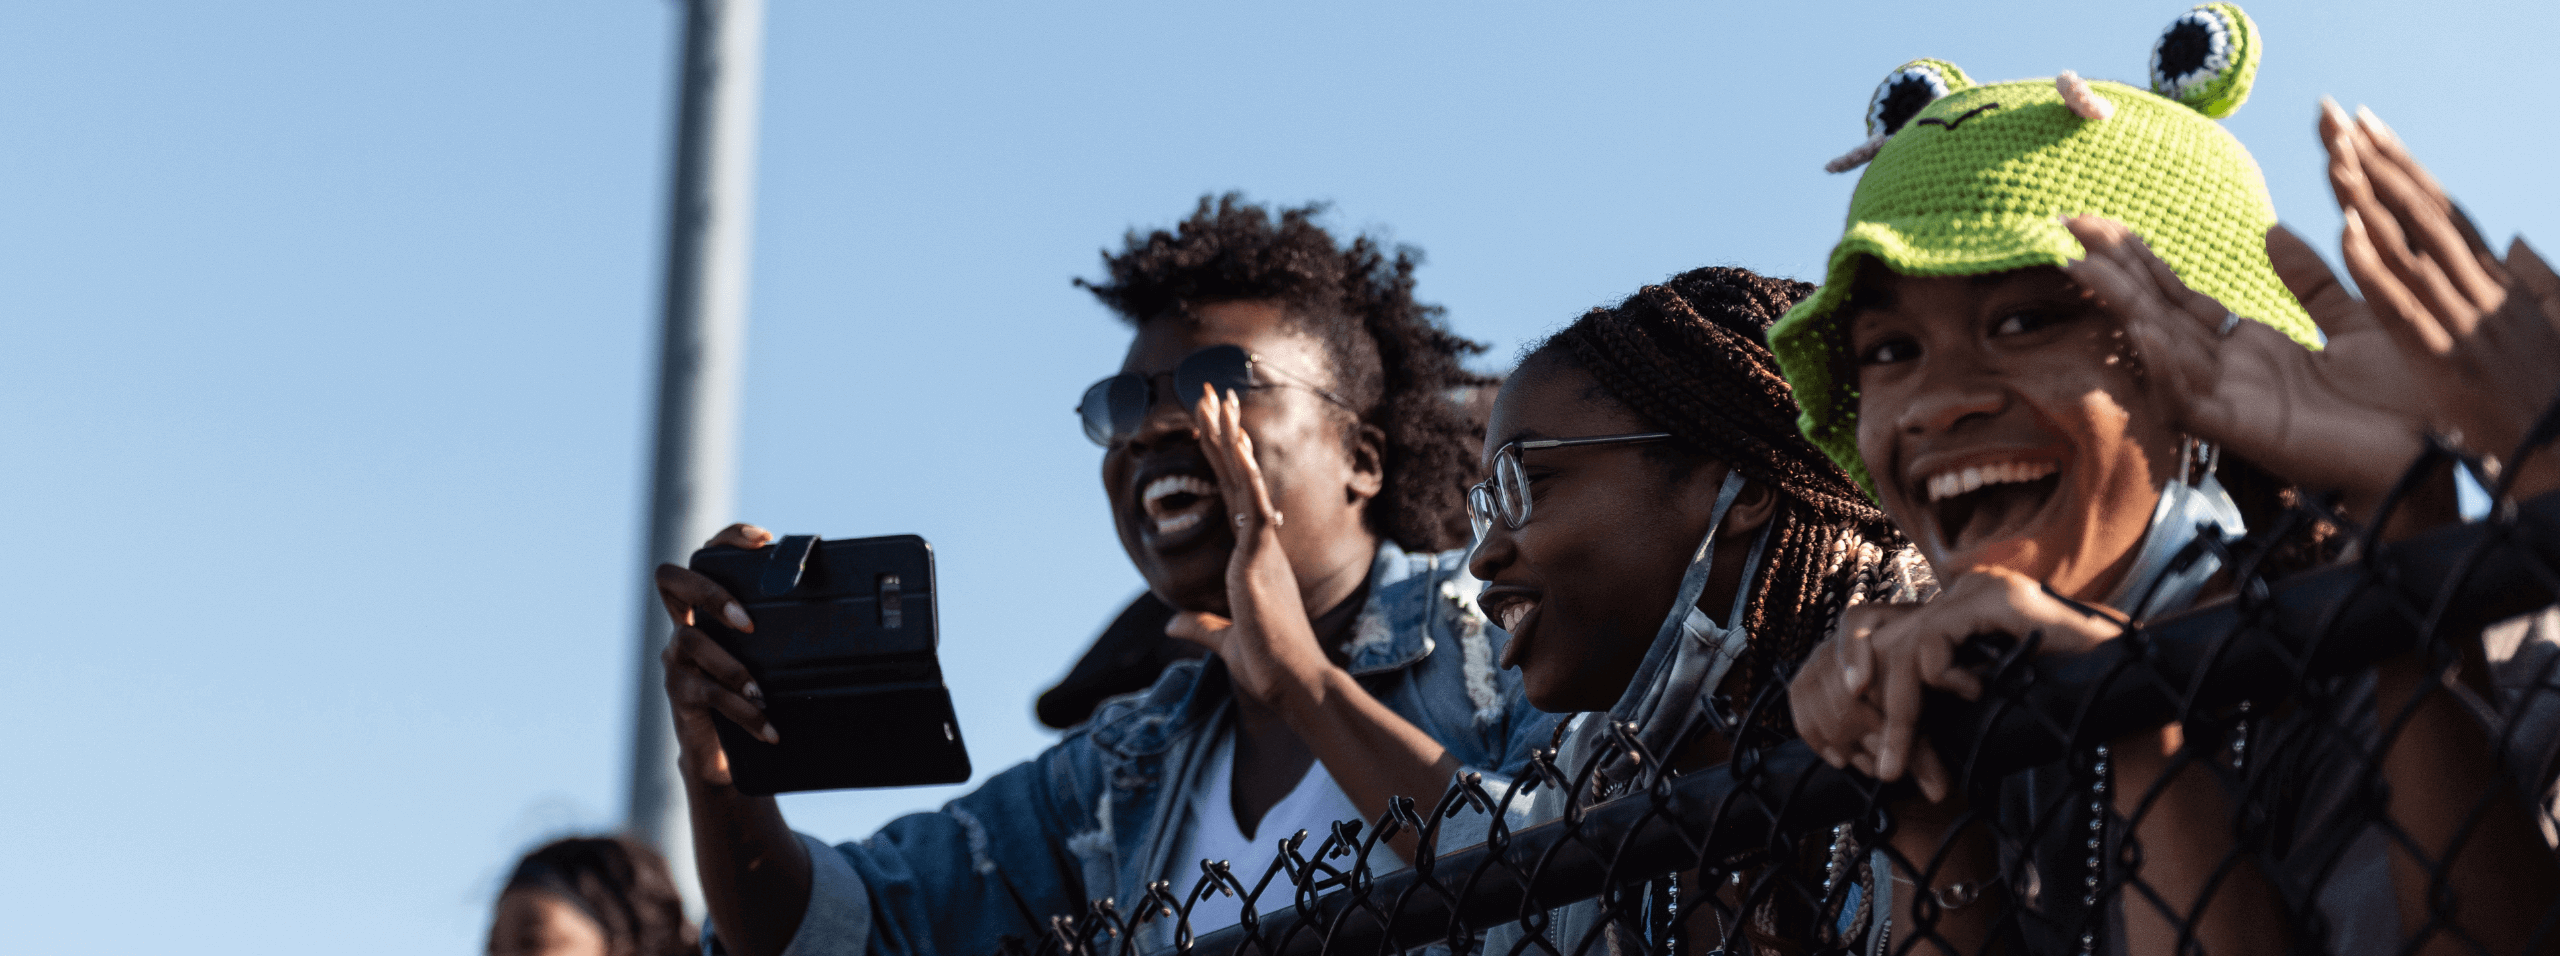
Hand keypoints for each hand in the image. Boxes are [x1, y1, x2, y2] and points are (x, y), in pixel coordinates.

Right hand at [656, 522, 780, 787]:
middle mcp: (684, 624)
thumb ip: (783, 634)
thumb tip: (844, 614)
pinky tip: (767, 726)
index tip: (762, 541)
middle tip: (746, 619)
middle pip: (671, 581)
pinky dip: (741, 711)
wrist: (723, 753)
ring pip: (692, 642)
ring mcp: (676, 658)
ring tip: (761, 691)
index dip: (726, 540)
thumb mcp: (767, 660)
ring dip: (731, 666)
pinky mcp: (680, 693)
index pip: (704, 557)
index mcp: (707, 609)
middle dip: (710, 592)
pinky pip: (706, 693)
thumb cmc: (752, 695)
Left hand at [1165, 386, 1332, 707]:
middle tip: (1212, 392)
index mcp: (1254, 558)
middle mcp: (1261, 544)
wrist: (1292, 682)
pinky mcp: (1260, 557)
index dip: (1224, 460)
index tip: (1218, 427)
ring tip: (1214, 397)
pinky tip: (1235, 442)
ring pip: (1241, 480)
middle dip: (1223, 432)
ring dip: (1227, 437)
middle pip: (1236, 476)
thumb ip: (1198, 626)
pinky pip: (1252, 505)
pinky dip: (1245, 472)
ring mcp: (1262, 547)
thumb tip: (1169, 623)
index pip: (1234, 497)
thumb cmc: (1268, 665)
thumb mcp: (1223, 642)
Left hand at [1789, 567, 2122, 800]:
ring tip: (1908, 759)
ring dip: (1902, 713)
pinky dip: (1941, 679)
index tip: (1870, 747)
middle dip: (1882, 713)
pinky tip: (1976, 693)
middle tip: (1884, 770)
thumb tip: (1881, 725)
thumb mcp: (1984, 700)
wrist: (2130, 687)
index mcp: (1956, 611)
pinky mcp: (1994, 598)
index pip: (1886, 639)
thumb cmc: (2060, 701)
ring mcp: (1978, 589)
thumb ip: (1940, 696)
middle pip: (1887, 644)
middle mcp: (1962, 592)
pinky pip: (1933, 641)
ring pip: (1904, 649)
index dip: (1871, 688)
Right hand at [2061, 215, 2427, 513]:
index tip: (2100, 225)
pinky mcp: (2244, 430)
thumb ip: (2312, 280)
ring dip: (2124, 308)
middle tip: (2067, 228)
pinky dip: (2165, 365)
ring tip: (2085, 266)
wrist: (2441, 447)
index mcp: (2254, 345)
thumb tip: (2271, 231)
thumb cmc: (2408, 397)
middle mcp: (2231, 371)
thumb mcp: (2357, 320)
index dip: (2140, 261)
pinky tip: (2144, 331)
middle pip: (2156, 313)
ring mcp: (2233, 401)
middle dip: (2112, 271)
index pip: (2179, 296)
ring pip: (2161, 349)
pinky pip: (2189, 399)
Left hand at [2323, 102, 2559, 496]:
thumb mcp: (2545, 331)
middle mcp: (2482, 289)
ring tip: (2333, 152)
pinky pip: (2402, 305)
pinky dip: (2373, 267)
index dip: (2402, 165)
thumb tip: (2512, 244)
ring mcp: (2464, 321)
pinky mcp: (2445, 359)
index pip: (2441, 210)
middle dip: (2376, 159)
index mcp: (2497, 283)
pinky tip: (2343, 232)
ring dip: (2367, 197)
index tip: (2366, 124)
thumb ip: (2533, 285)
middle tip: (2333, 115)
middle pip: (2420, 211)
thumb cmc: (2553, 403)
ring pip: (2409, 246)